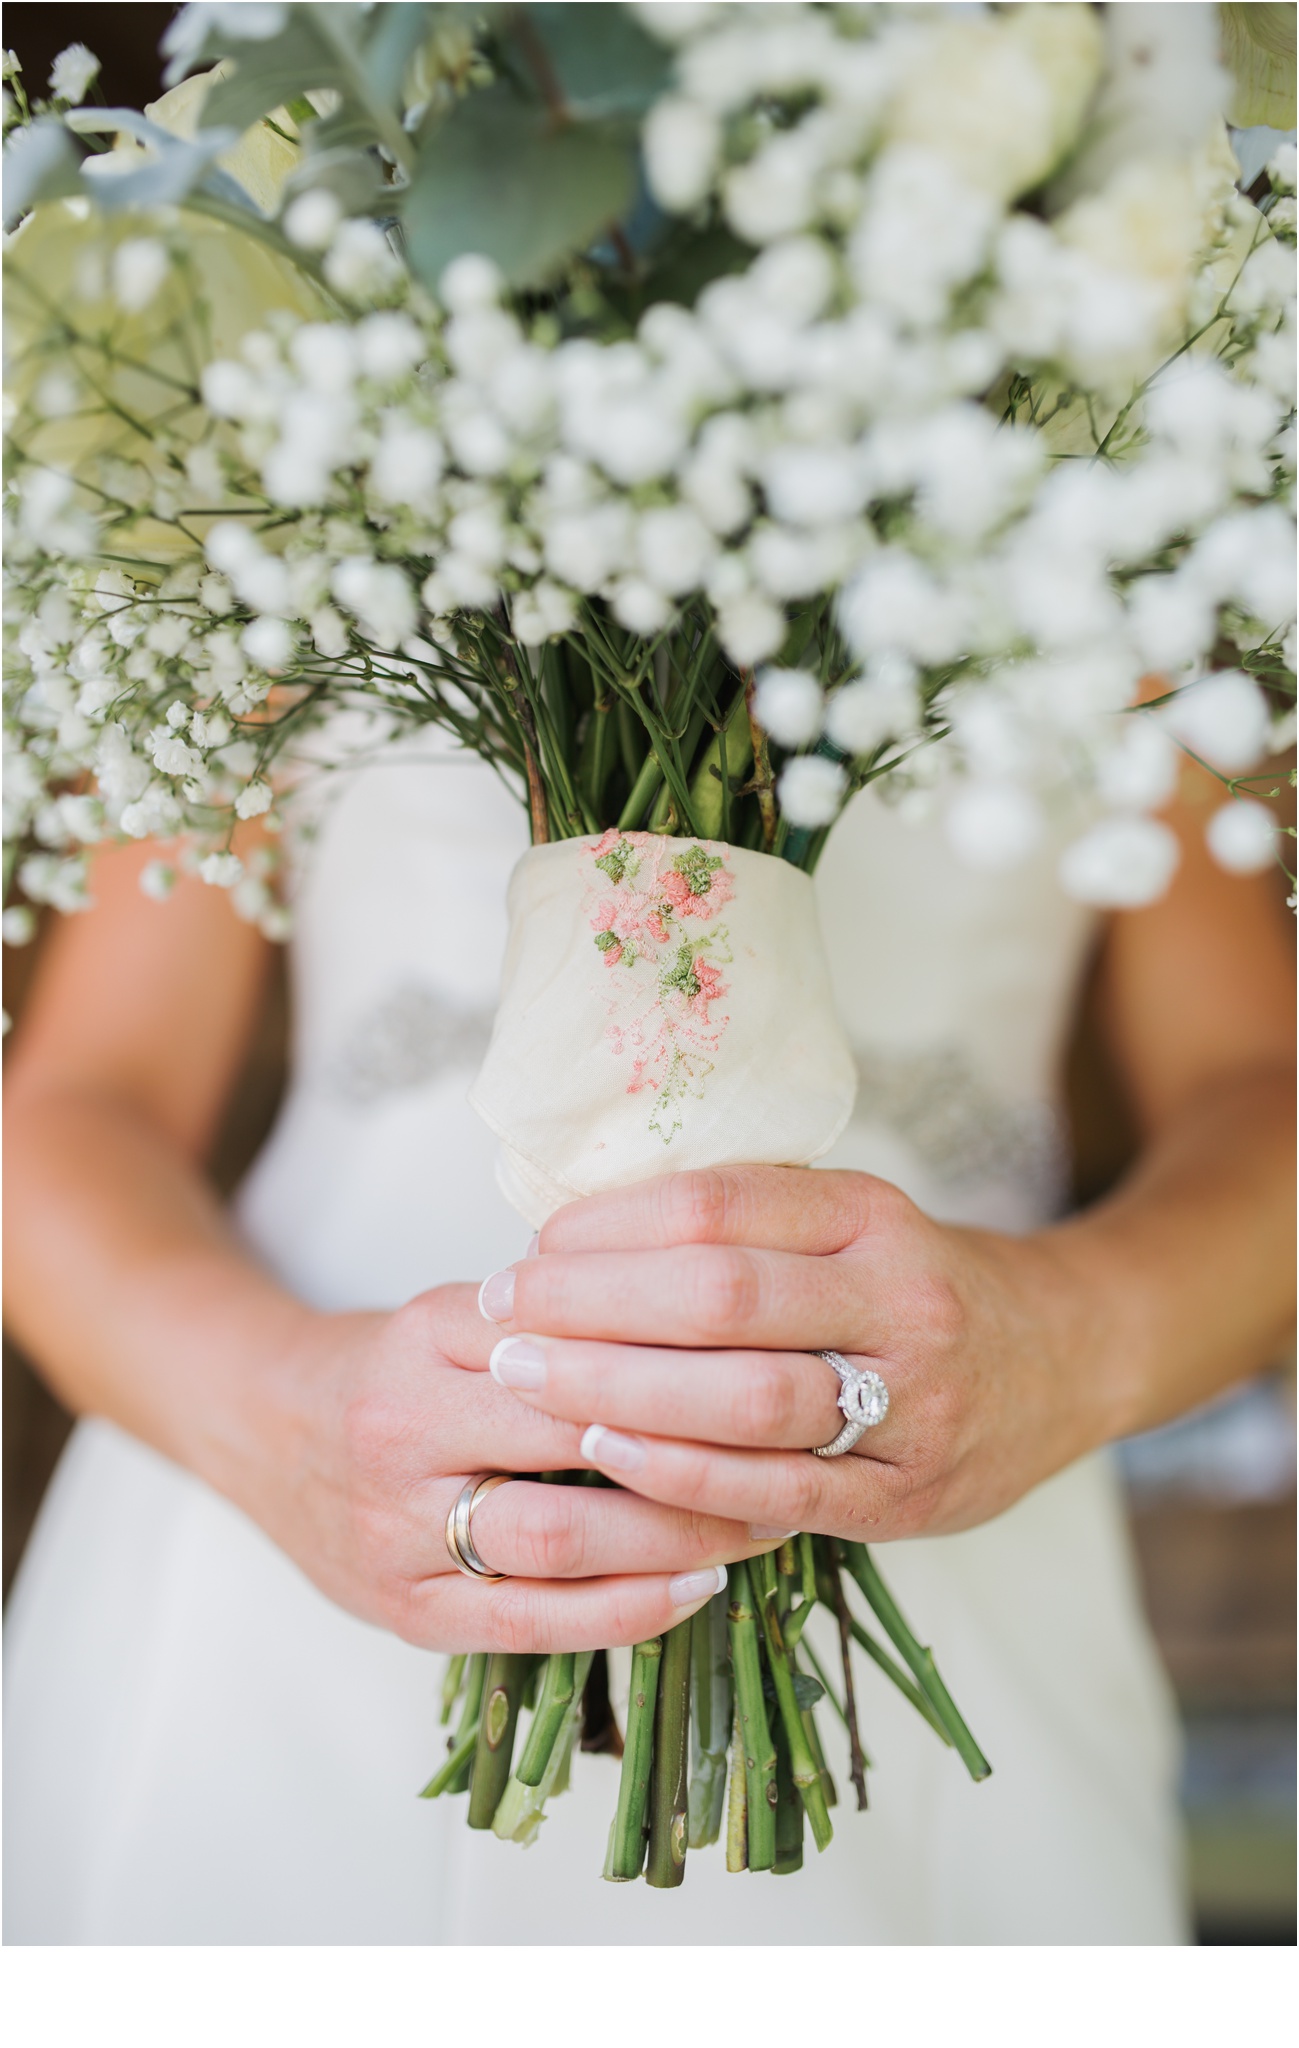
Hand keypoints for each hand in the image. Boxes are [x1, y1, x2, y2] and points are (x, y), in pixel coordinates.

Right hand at [241, 1281, 779, 1653]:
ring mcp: (396, 1533)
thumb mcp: (455, 1308)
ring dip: (674, 1536)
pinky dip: (623, 1611)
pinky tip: (695, 1589)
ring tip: (764, 1521)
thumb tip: (707, 1311)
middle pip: (572, 1444)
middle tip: (792, 1447)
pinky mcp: (402, 1611)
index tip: (772, 1359)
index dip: (681, 1360)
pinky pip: (529, 1624)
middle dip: (695, 1452)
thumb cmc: (393, 1363)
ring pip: (557, 1543)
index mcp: (423, 1340)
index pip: (574, 1348)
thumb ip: (558, 1314)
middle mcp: (402, 1435)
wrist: (263, 1425)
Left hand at [479, 1167, 1114, 1542]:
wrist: (1070, 1356)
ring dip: (620, 1392)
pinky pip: (781, 1492)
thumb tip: (577, 1229)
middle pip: (721, 1297)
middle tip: (501, 1315)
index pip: (718, 1206)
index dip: (608, 1226)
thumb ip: (746, 1221)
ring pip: (747, 1399)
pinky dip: (684, 1475)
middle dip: (591, 1307)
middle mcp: (902, 1299)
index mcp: (873, 1214)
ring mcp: (913, 1403)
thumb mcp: (852, 1219)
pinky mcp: (909, 1497)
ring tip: (529, 1382)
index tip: (531, 1245)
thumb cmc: (917, 1280)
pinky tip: (608, 1455)